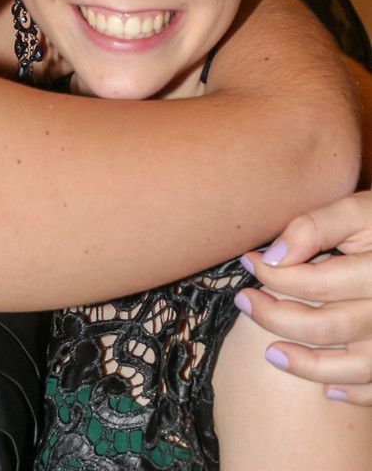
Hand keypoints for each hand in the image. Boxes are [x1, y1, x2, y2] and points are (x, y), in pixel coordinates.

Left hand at [237, 191, 371, 404]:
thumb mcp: (358, 210)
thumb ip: (315, 227)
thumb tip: (271, 258)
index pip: (317, 283)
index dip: (275, 275)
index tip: (248, 262)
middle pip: (327, 326)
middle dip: (277, 317)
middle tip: (245, 301)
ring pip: (352, 366)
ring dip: (307, 366)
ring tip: (271, 354)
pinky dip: (355, 392)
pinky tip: (328, 387)